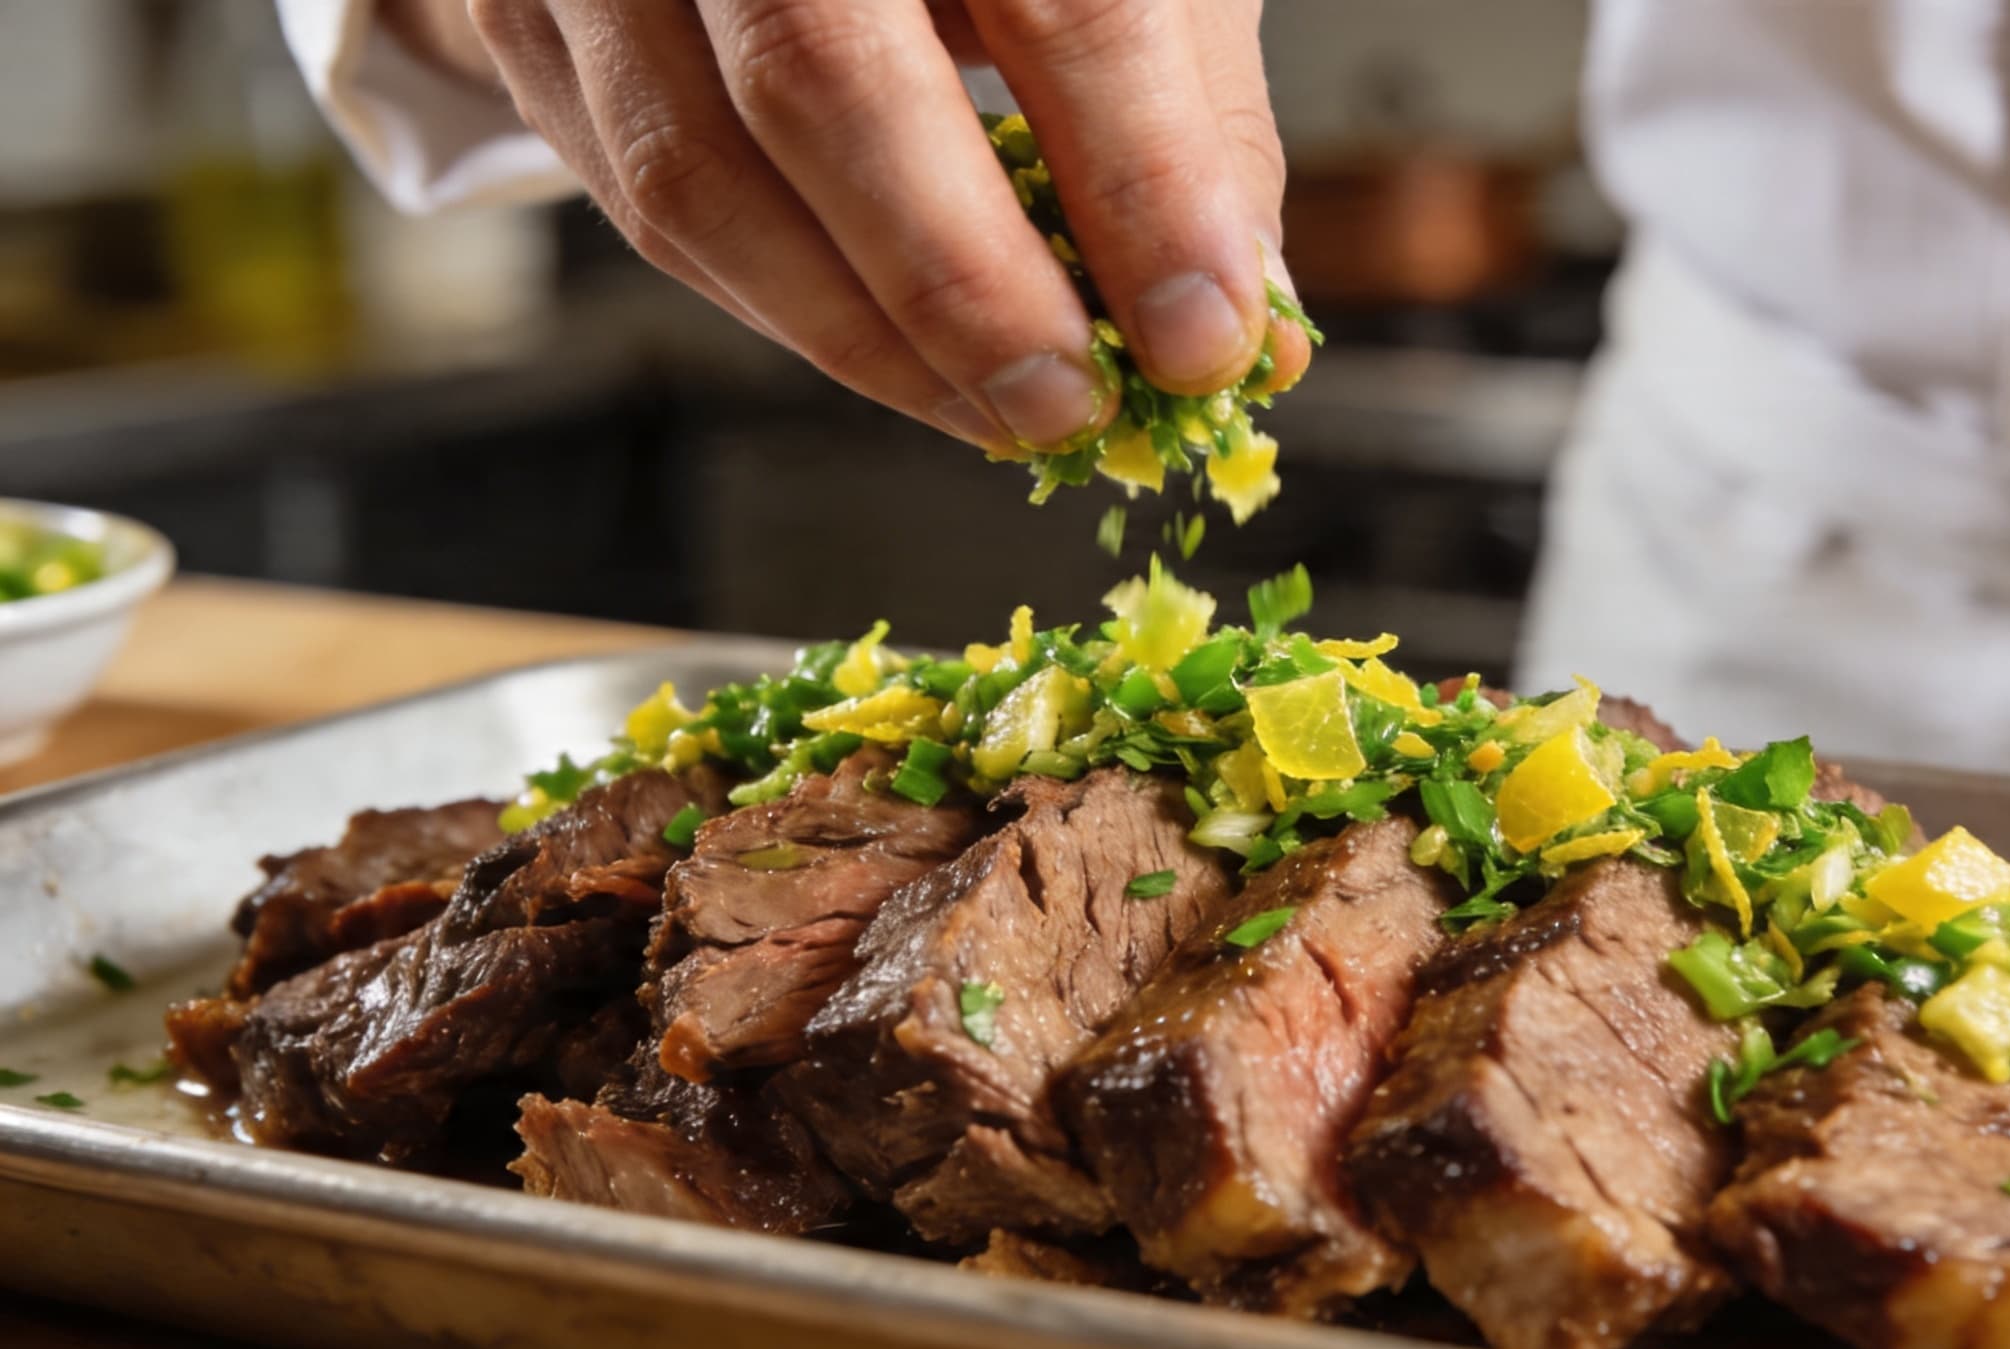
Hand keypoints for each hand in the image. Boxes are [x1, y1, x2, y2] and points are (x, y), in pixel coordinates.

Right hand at [409, 0, 1310, 450]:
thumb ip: (1186, 108)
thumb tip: (1244, 316)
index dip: (1139, 179)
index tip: (1205, 339)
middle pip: (827, 78)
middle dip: (967, 286)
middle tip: (1076, 410)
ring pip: (701, 171)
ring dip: (869, 339)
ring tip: (1002, 415)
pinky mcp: (533, 22)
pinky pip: (647, 203)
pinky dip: (786, 310)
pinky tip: (899, 363)